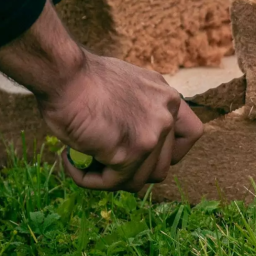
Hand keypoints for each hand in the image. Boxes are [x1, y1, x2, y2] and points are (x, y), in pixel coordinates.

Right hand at [40, 53, 202, 191]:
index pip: (191, 134)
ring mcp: (152, 135)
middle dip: (132, 171)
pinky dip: (89, 179)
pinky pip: (111, 183)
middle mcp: (166, 115)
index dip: (170, 152)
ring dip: (109, 178)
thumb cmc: (83, 78)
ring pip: (138, 181)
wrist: (64, 73)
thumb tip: (136, 137)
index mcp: (168, 98)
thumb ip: (141, 110)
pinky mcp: (130, 153)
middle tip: (103, 162)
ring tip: (82, 162)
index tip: (145, 154)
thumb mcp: (128, 86)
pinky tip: (71, 162)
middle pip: (162, 167)